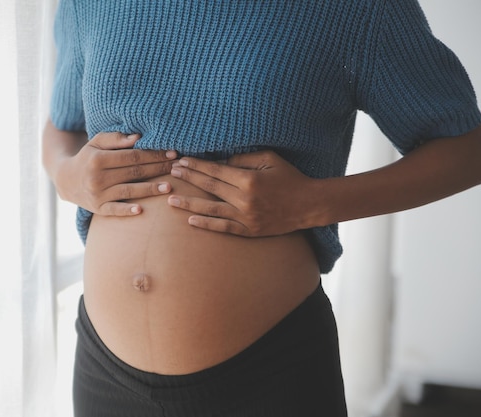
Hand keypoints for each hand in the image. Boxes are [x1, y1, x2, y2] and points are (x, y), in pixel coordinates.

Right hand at [55, 132, 177, 215]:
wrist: (66, 180)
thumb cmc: (89, 157)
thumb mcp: (97, 142)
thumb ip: (116, 139)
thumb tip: (138, 138)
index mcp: (98, 159)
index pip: (132, 156)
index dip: (153, 154)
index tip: (172, 153)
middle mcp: (97, 178)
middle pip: (134, 172)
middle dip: (158, 169)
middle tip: (177, 167)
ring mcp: (98, 195)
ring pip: (129, 191)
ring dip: (150, 189)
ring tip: (169, 186)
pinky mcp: (98, 209)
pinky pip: (115, 210)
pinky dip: (127, 211)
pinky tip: (141, 210)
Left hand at [167, 150, 319, 235]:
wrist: (308, 205)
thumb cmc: (289, 177)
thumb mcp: (269, 159)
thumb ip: (242, 159)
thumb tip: (219, 162)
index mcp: (249, 179)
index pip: (215, 171)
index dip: (196, 165)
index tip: (182, 161)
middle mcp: (245, 199)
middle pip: (210, 187)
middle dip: (189, 178)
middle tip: (171, 173)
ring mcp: (246, 217)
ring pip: (211, 209)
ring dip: (189, 203)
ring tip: (171, 199)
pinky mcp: (249, 231)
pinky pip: (223, 227)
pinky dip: (206, 224)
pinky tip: (190, 220)